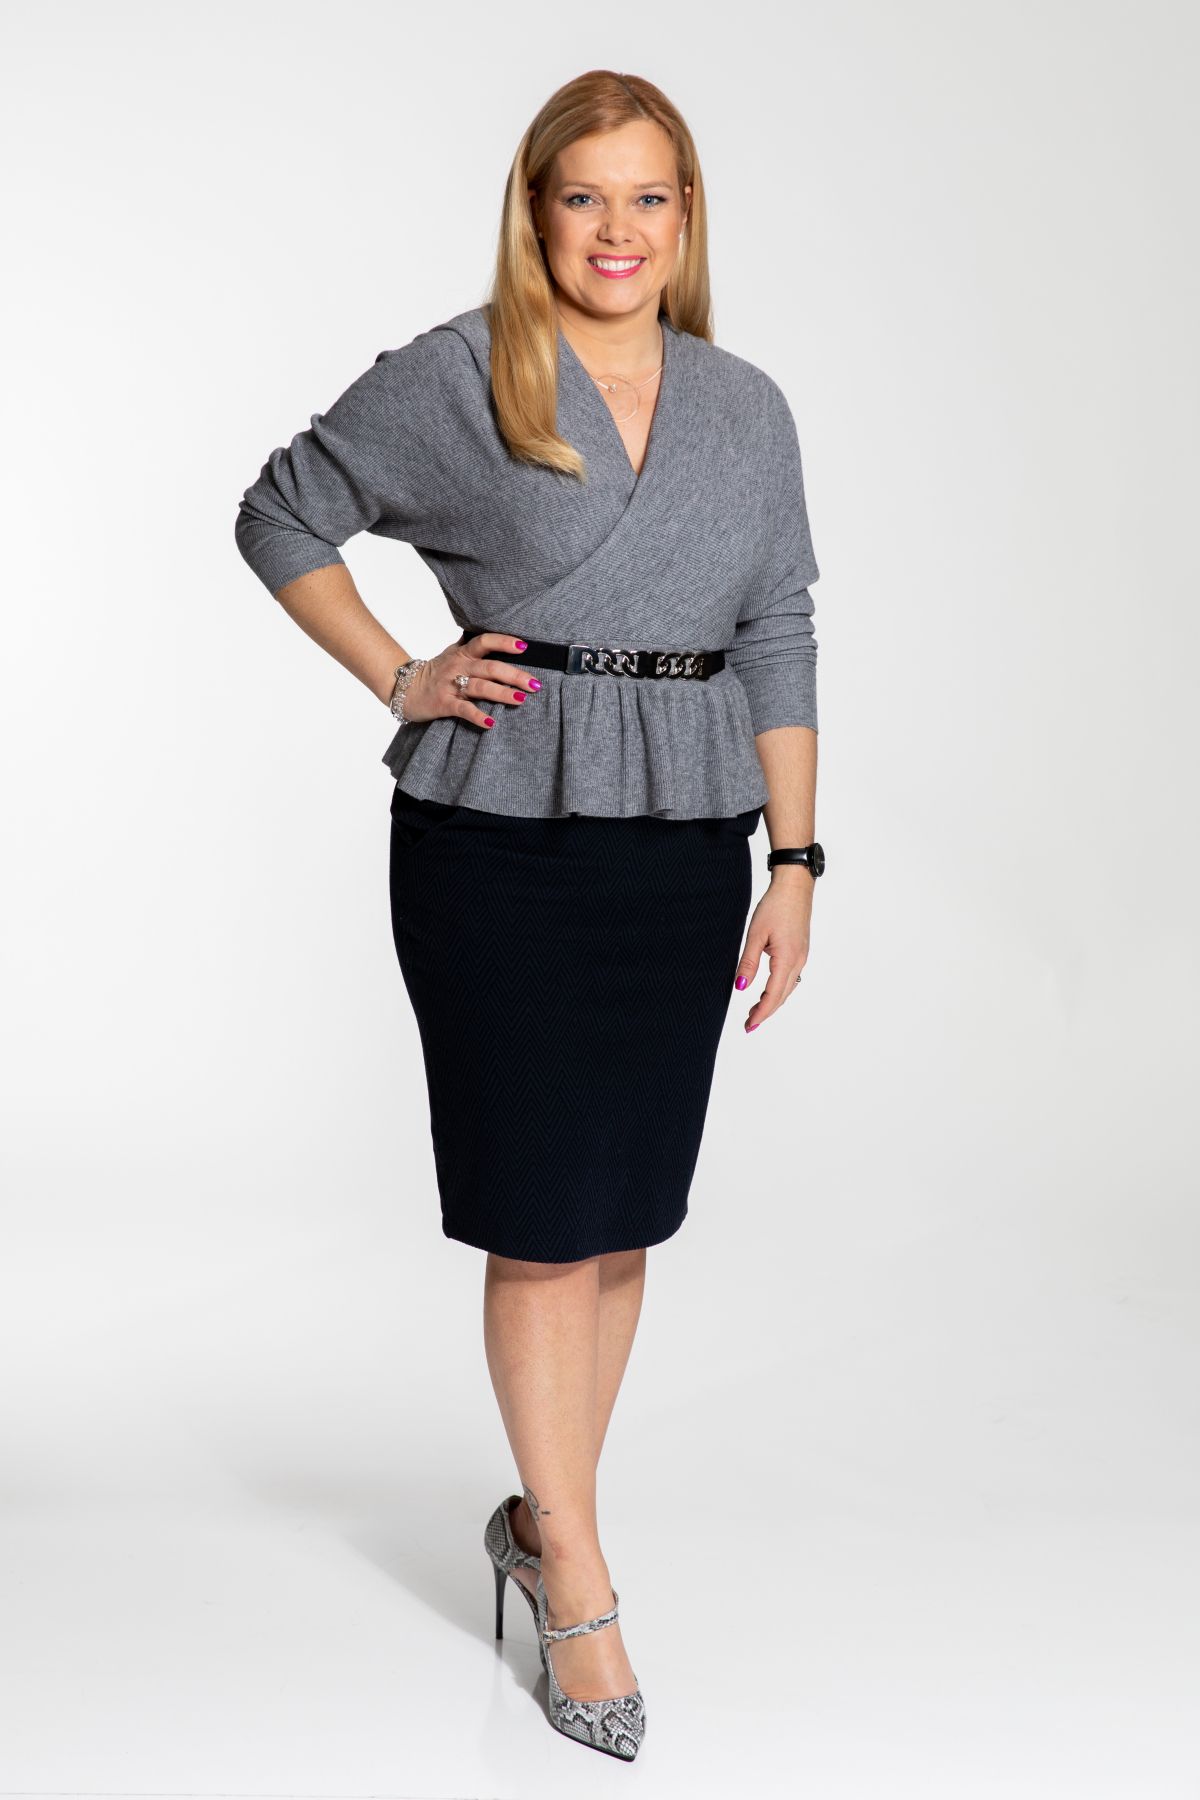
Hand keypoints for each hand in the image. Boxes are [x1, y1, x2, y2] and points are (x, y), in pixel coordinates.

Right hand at [398, 631, 541, 727]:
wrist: (405, 689)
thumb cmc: (436, 672)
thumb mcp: (452, 653)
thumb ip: (472, 645)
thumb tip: (491, 629)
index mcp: (463, 653)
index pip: (485, 642)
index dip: (504, 642)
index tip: (525, 647)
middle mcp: (458, 667)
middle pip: (490, 668)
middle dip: (514, 675)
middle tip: (535, 684)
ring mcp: (451, 685)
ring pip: (480, 688)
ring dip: (502, 693)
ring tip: (521, 699)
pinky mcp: (444, 704)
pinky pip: (463, 709)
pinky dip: (477, 716)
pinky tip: (491, 723)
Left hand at [734, 872, 812, 1031]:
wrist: (795, 886)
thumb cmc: (775, 906)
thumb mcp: (756, 934)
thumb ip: (748, 962)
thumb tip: (740, 987)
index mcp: (787, 958)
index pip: (773, 994)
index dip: (761, 1012)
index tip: (750, 1025)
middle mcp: (798, 961)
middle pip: (782, 995)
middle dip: (766, 1012)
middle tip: (749, 1025)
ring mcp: (802, 956)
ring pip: (788, 988)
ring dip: (773, 1002)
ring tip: (756, 1011)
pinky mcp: (801, 950)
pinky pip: (791, 977)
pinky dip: (780, 990)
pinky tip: (770, 990)